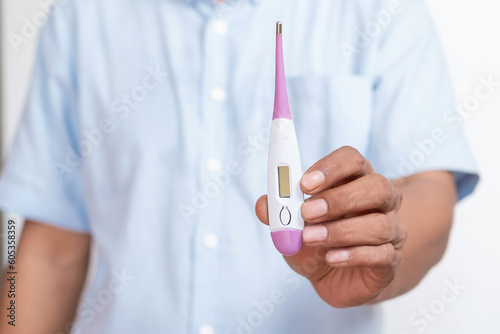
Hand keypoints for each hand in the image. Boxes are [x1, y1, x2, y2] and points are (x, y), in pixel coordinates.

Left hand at [255, 146, 406, 307]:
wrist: (332, 278)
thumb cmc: (315, 242)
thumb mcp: (292, 228)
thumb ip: (279, 214)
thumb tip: (264, 205)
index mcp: (354, 180)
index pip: (352, 160)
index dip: (330, 167)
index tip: (304, 184)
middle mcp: (379, 201)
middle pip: (376, 186)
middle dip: (339, 199)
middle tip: (307, 212)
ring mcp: (390, 229)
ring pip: (379, 223)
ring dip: (341, 231)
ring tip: (311, 239)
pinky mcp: (391, 259)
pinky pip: (381, 254)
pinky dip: (353, 255)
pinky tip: (331, 258)